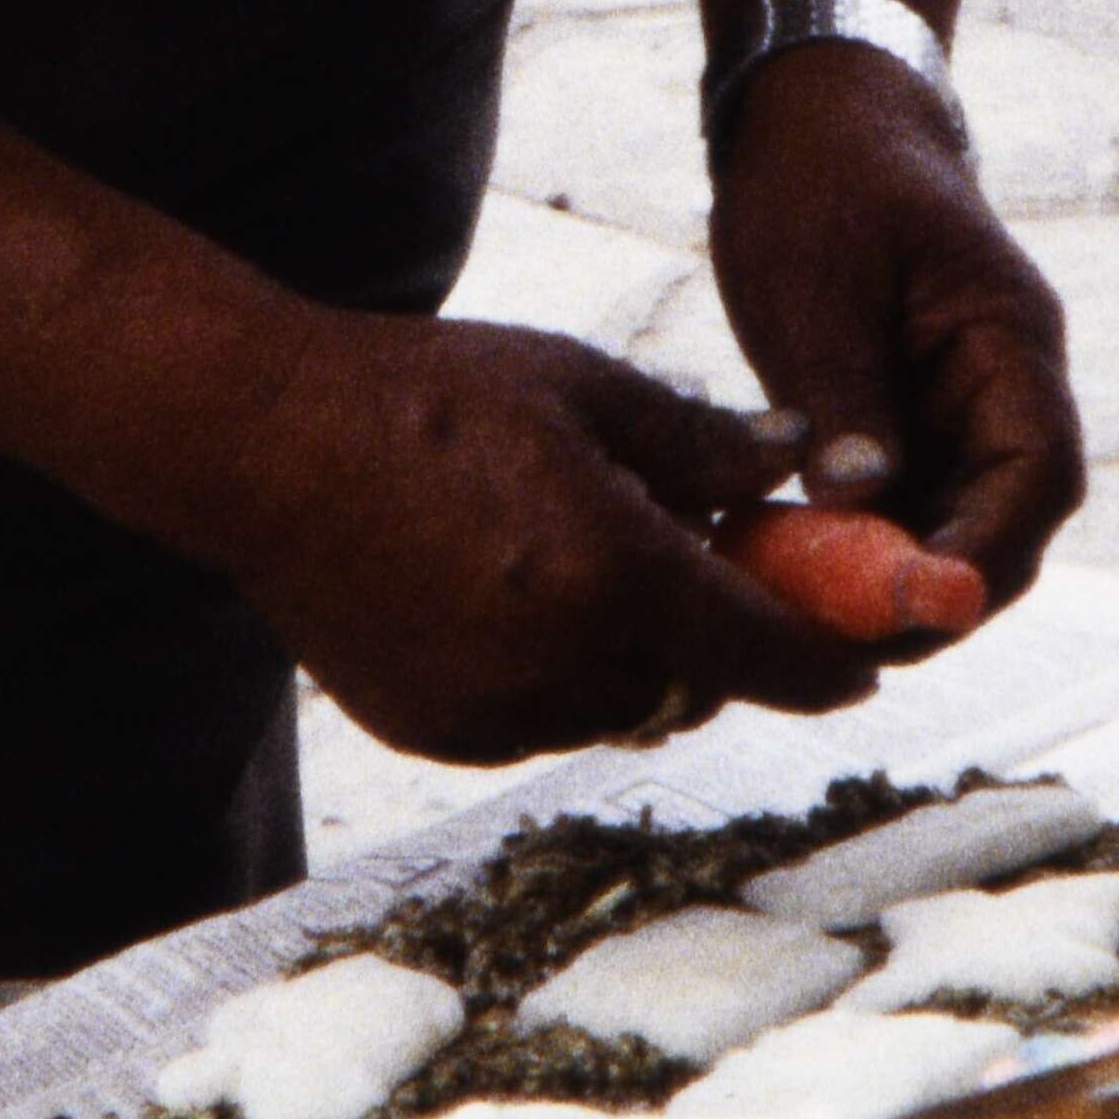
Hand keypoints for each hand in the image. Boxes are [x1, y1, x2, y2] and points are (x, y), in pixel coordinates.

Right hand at [206, 309, 873, 765]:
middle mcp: (560, 662)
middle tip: (712, 584)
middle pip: (694, 690)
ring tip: (593, 574)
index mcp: (615, 573)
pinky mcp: (435, 729)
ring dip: (635, 664)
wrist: (259, 444)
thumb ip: (702, 446)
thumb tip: (797, 462)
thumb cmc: (425, 394)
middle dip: (718, 648)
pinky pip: (535, 722)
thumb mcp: (584, 390)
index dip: (825, 665)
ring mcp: (491, 708)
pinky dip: (553, 679)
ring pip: (615, 711)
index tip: (859, 667)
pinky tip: (512, 599)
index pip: (765, 654)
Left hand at [708, 41, 1085, 603]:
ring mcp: (956, 409)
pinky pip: (900, 509)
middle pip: (1006, 522)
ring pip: (950, 527)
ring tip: (801, 618)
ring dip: (891, 579)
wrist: (814, 117)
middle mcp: (1001, 386)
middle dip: (938, 589)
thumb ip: (844, 390)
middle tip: (843, 641)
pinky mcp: (905, 423)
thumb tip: (859, 501)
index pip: (1041, 474)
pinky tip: (786, 572)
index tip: (927, 603)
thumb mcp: (819, 279)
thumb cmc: (823, 176)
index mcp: (1010, 338)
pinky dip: (856, 548)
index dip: (993, 550)